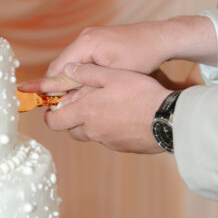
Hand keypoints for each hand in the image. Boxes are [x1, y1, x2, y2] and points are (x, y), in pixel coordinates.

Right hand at [19, 16, 216, 96]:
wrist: (161, 38)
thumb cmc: (143, 57)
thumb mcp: (115, 77)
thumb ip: (88, 87)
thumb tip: (66, 103)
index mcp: (85, 44)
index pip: (58, 69)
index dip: (49, 88)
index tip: (40, 102)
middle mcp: (84, 37)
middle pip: (62, 66)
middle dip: (60, 87)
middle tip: (58, 107)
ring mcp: (91, 37)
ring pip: (72, 64)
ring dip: (71, 81)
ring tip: (72, 101)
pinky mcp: (98, 40)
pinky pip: (82, 60)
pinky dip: (81, 74)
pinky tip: (86, 89)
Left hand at [43, 63, 170, 152]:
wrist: (167, 120)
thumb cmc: (140, 95)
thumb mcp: (113, 76)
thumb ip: (87, 73)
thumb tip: (68, 69)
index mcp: (86, 113)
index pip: (55, 121)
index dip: (50, 115)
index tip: (53, 108)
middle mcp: (93, 131)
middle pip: (72, 131)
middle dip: (72, 120)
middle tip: (81, 106)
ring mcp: (108, 141)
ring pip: (92, 134)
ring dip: (93, 124)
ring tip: (107, 108)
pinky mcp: (123, 147)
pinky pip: (110, 139)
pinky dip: (111, 129)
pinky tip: (125, 117)